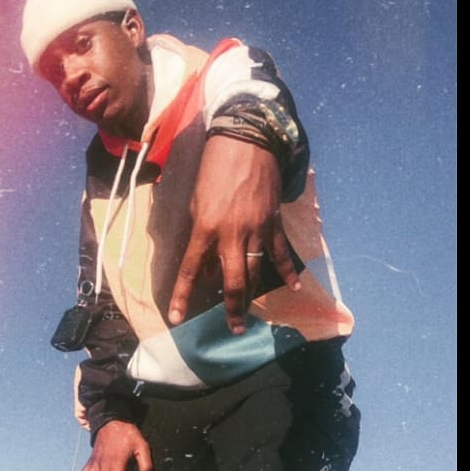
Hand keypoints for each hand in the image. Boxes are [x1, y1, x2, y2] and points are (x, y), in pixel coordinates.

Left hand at [168, 135, 300, 334]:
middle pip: (232, 282)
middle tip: (234, 329)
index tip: (176, 319)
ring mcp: (256, 230)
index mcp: (205, 228)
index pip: (191, 270)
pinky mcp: (273, 223)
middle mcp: (231, 235)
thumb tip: (207, 264)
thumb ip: (200, 234)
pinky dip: (288, 271)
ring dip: (253, 297)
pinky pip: (280, 253)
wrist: (246, 141)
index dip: (183, 296)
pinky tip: (293, 287)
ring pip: (256, 273)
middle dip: (232, 309)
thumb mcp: (196, 202)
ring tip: (250, 316)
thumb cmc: (213, 170)